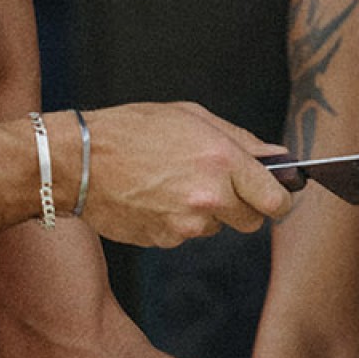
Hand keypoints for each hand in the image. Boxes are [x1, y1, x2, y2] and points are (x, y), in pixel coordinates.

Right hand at [80, 102, 295, 247]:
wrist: (80, 160)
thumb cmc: (133, 130)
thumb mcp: (192, 116)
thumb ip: (241, 140)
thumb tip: (276, 157)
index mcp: (222, 161)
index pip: (276, 201)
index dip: (279, 199)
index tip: (273, 195)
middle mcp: (209, 198)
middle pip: (251, 222)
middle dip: (242, 206)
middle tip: (216, 184)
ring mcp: (185, 225)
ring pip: (214, 228)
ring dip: (205, 213)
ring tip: (172, 183)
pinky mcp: (164, 240)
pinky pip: (184, 235)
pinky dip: (175, 221)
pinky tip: (153, 196)